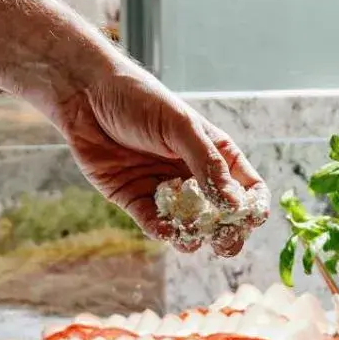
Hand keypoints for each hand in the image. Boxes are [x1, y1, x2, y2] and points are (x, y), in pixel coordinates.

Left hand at [50, 66, 264, 256]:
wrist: (86, 96)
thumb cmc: (139, 100)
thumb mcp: (180, 127)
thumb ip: (207, 165)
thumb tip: (235, 205)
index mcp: (214, 153)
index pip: (247, 187)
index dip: (252, 206)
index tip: (251, 220)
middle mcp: (193, 175)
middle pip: (221, 214)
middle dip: (226, 232)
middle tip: (224, 242)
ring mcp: (165, 190)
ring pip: (189, 225)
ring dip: (194, 236)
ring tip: (191, 236)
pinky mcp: (135, 200)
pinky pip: (155, 224)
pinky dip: (163, 232)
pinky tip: (165, 232)